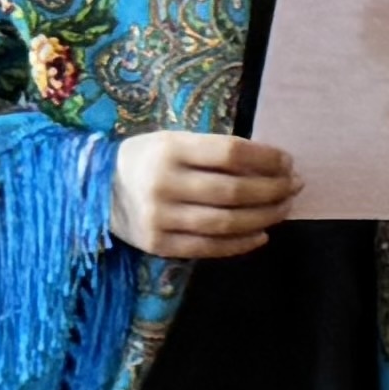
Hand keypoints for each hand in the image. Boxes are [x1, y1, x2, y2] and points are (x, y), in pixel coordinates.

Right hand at [116, 131, 296, 262]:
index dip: (267, 158)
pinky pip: (208, 248)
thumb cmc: (147, 160)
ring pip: (226, 222)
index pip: (231, 153)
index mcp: (169, 149)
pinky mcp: (157, 244)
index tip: (288, 161)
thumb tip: (272, 165)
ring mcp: (159, 217)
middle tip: (294, 186)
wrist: (94, 190)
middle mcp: (163, 184)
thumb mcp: (174, 142)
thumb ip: (215, 151)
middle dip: (273, 189)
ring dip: (264, 217)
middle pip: (234, 191)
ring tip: (284, 208)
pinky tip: (261, 235)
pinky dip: (241, 243)